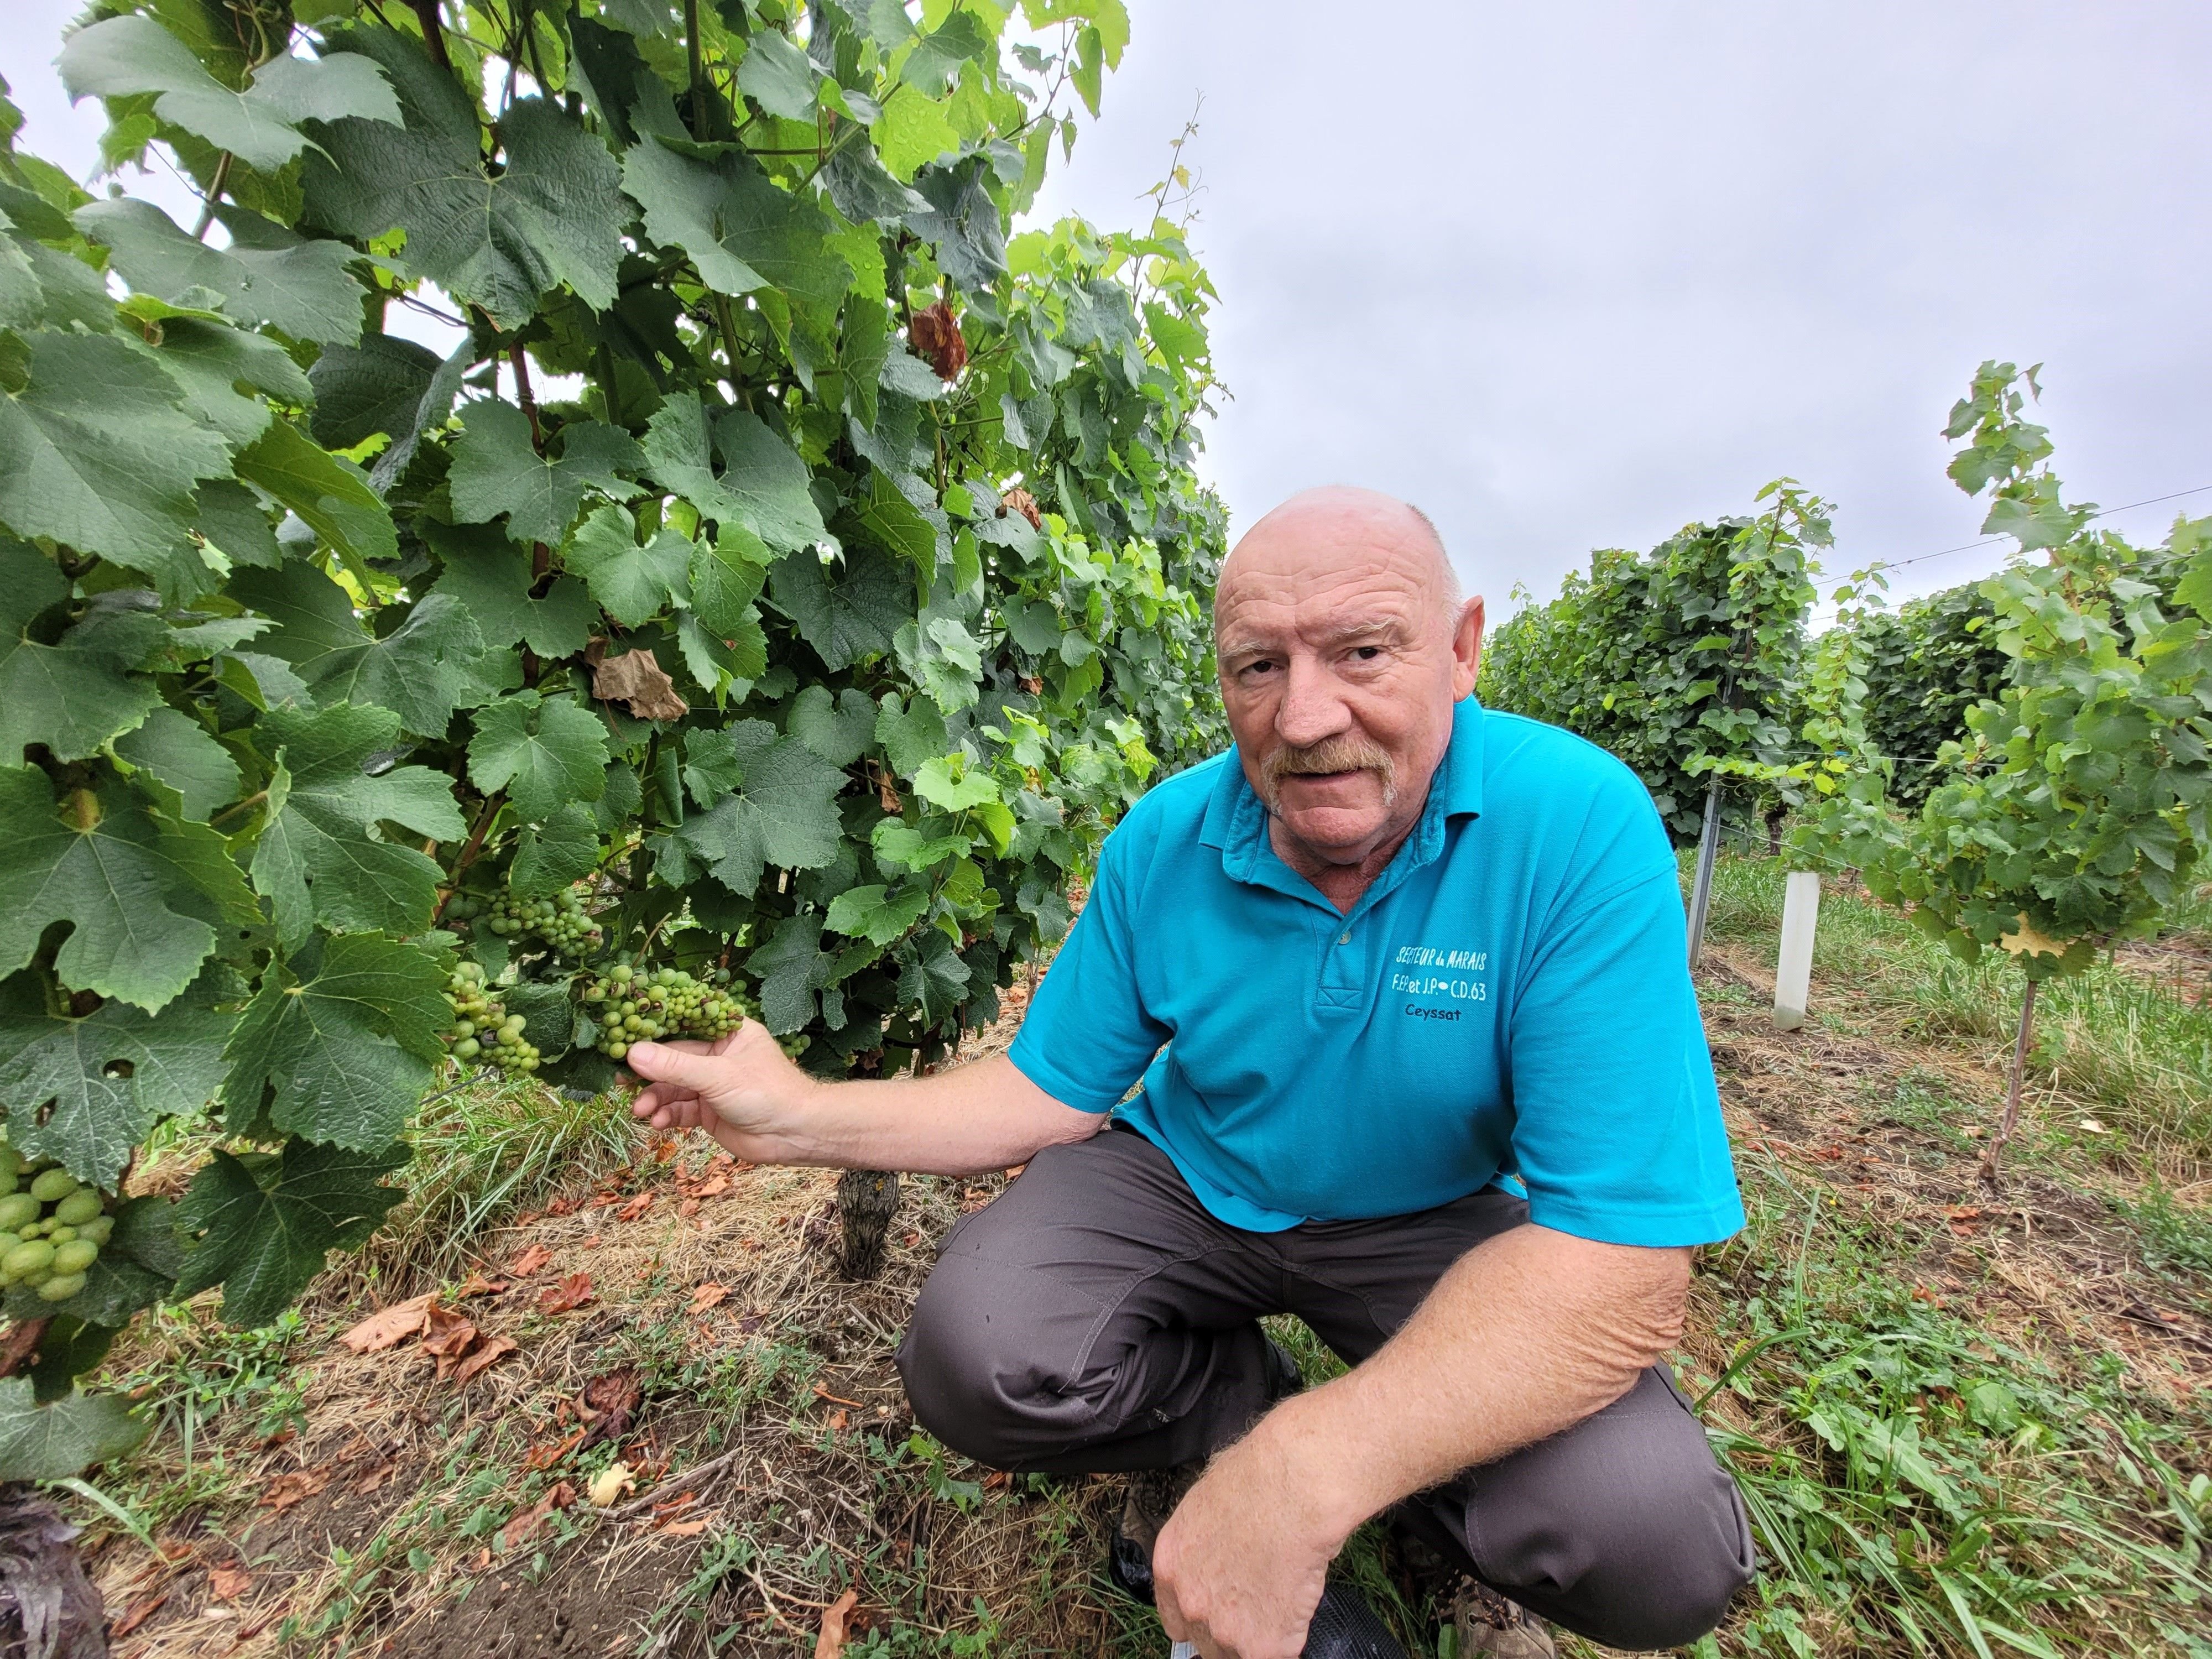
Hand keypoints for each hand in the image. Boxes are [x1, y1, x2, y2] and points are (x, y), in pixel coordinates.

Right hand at [622, 1022, 817, 1162]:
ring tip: (641, 1110)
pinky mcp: (709, 1111)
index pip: (684, 1027)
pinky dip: (666, 1115)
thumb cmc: (768, 1093)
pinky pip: (680, 1110)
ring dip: (655, 1099)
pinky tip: (657, 1122)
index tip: (622, 1040)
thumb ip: (675, 1066)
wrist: (794, 1135)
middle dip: (648, 1074)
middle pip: (673, 1060)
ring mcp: (713, 1085)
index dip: (653, 1035)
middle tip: (621, 1081)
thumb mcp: (718, 1075)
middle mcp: (718, 1056)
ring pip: (673, 1088)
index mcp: (728, 1033)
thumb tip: (633, 1052)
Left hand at [1152, 1407, 1346, 1658]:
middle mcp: (1189, 1604)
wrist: (1295, 1489)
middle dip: (1229, 1626)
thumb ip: (1203, 1546)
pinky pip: (1281, 1651)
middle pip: (1205, 1641)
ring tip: (1283, 1593)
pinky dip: (1293, 1633)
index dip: (1200, 1617)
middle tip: (1257, 1602)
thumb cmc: (1259, 1478)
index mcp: (1170, 1566)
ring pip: (1240, 1652)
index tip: (1219, 1611)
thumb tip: (1219, 1551)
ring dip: (1260, 1633)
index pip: (1175, 1618)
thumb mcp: (1207, 1506)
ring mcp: (1224, 1630)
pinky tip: (1301, 1597)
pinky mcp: (1263, 1646)